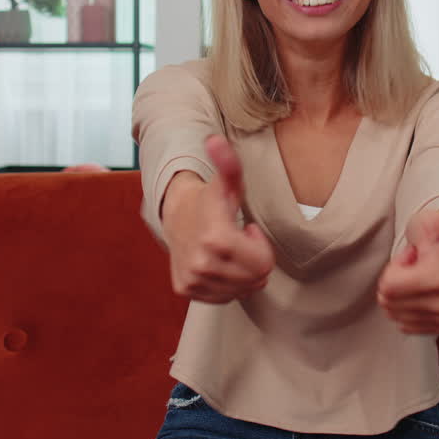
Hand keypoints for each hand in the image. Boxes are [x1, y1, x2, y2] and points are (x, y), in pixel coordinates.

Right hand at [160, 135, 274, 303]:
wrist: (175, 215)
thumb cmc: (210, 200)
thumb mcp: (227, 183)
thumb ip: (229, 164)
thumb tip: (215, 140)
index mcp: (217, 239)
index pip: (263, 265)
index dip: (260, 247)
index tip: (248, 231)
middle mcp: (202, 265)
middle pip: (255, 280)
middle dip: (254, 260)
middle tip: (239, 241)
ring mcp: (192, 280)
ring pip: (241, 291)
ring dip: (241, 272)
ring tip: (228, 251)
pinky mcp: (186, 290)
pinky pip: (224, 298)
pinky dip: (226, 283)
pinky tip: (216, 262)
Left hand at [377, 186, 438, 334]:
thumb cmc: (437, 235)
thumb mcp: (438, 220)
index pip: (388, 287)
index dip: (397, 266)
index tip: (416, 255)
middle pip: (388, 301)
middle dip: (397, 280)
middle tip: (417, 266)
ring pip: (393, 313)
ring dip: (401, 293)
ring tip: (419, 277)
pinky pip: (403, 324)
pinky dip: (407, 308)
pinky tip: (421, 293)